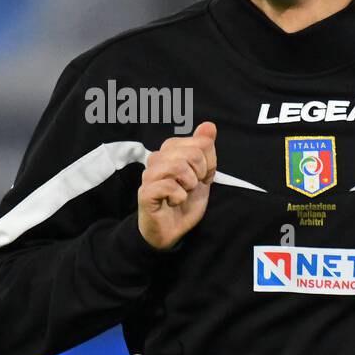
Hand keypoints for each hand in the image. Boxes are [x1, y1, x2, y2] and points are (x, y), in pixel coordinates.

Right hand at [138, 121, 216, 249]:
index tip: (201, 177)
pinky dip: (179, 197)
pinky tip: (175, 202)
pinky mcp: (145, 192)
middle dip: (200, 175)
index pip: (202, 143)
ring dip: (189, 186)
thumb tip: (209, 125)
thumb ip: (205, 148)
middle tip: (191, 187)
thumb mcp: (203, 173)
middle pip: (193, 153)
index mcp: (170, 149)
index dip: (209, 163)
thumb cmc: (185, 200)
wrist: (172, 229)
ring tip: (183, 193)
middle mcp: (157, 157)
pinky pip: (169, 186)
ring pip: (179, 167)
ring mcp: (149, 175)